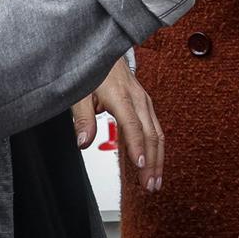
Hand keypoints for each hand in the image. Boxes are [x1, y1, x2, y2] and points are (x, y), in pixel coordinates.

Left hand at [75, 58, 163, 192]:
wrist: (108, 51)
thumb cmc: (94, 71)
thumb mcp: (80, 92)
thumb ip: (82, 118)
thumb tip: (83, 143)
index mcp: (122, 97)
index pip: (133, 126)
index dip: (137, 147)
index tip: (140, 166)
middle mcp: (139, 100)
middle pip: (151, 135)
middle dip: (153, 163)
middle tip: (150, 186)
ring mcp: (146, 103)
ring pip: (158, 135)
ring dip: (158, 160)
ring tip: (155, 183)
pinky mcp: (148, 107)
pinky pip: (156, 131)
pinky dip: (157, 151)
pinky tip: (153, 166)